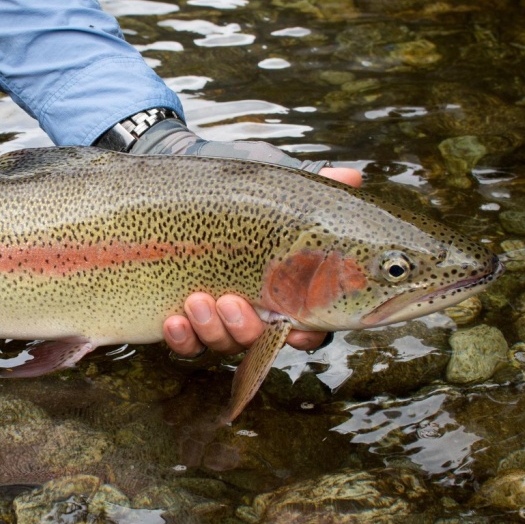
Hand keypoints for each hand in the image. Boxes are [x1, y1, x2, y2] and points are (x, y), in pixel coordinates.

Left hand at [133, 117, 362, 356]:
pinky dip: (181, 338)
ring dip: (211, 328)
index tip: (296, 328)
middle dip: (245, 327)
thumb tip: (351, 177)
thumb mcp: (276, 197)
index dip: (303, 335)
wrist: (180, 198)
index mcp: (284, 296)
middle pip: (258, 341)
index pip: (304, 329)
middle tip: (231, 301)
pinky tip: (173, 321)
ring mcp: (218, 322)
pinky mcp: (186, 325)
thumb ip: (314, 194)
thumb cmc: (240, 203)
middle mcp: (254, 314)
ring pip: (221, 343)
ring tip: (197, 300)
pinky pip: (186, 346)